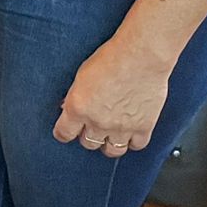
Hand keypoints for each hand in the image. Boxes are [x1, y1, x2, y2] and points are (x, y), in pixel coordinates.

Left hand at [53, 38, 171, 157]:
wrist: (141, 56)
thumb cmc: (112, 58)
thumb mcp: (81, 75)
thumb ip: (74, 96)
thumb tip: (68, 107)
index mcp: (78, 108)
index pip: (63, 133)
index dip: (63, 133)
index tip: (66, 132)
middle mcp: (98, 121)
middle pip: (87, 143)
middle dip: (87, 136)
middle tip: (91, 127)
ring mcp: (121, 127)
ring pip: (111, 150)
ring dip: (109, 144)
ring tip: (110, 135)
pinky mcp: (143, 127)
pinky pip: (136, 146)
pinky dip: (133, 141)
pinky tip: (130, 134)